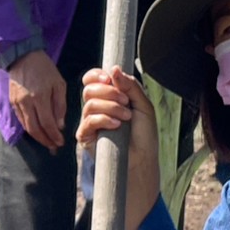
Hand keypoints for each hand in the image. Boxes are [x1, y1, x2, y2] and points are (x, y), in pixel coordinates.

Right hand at [7, 50, 67, 148]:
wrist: (23, 56)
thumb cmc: (45, 68)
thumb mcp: (59, 84)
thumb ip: (60, 105)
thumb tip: (60, 125)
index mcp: (39, 97)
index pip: (47, 123)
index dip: (54, 136)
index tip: (61, 142)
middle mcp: (26, 102)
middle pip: (34, 129)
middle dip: (45, 140)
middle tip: (54, 147)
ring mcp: (17, 103)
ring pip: (26, 127)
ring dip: (37, 137)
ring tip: (47, 141)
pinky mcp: (12, 102)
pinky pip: (21, 120)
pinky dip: (29, 128)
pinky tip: (37, 130)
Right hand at [76, 66, 162, 229]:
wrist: (142, 160)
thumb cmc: (144, 135)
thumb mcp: (143, 106)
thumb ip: (130, 86)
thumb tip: (114, 68)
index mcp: (108, 97)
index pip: (93, 79)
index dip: (97, 75)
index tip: (109, 78)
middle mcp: (96, 108)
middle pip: (89, 89)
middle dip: (108, 92)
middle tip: (125, 103)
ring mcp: (89, 122)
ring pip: (89, 103)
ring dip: (110, 106)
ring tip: (126, 118)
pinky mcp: (85, 136)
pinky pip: (88, 120)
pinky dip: (104, 119)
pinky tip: (117, 125)